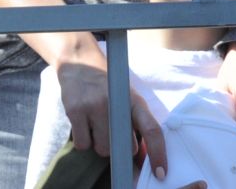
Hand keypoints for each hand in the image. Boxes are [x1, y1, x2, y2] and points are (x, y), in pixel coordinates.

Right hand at [53, 38, 170, 179]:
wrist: (79, 63)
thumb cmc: (108, 86)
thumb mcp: (127, 99)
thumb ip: (136, 125)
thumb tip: (143, 157)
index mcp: (134, 101)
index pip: (152, 130)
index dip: (158, 154)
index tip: (160, 173)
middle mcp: (115, 104)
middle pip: (124, 147)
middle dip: (120, 147)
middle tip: (112, 131)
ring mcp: (93, 107)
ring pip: (102, 149)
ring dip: (100, 144)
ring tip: (96, 125)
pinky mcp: (74, 110)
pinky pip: (83, 144)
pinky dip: (84, 141)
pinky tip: (83, 124)